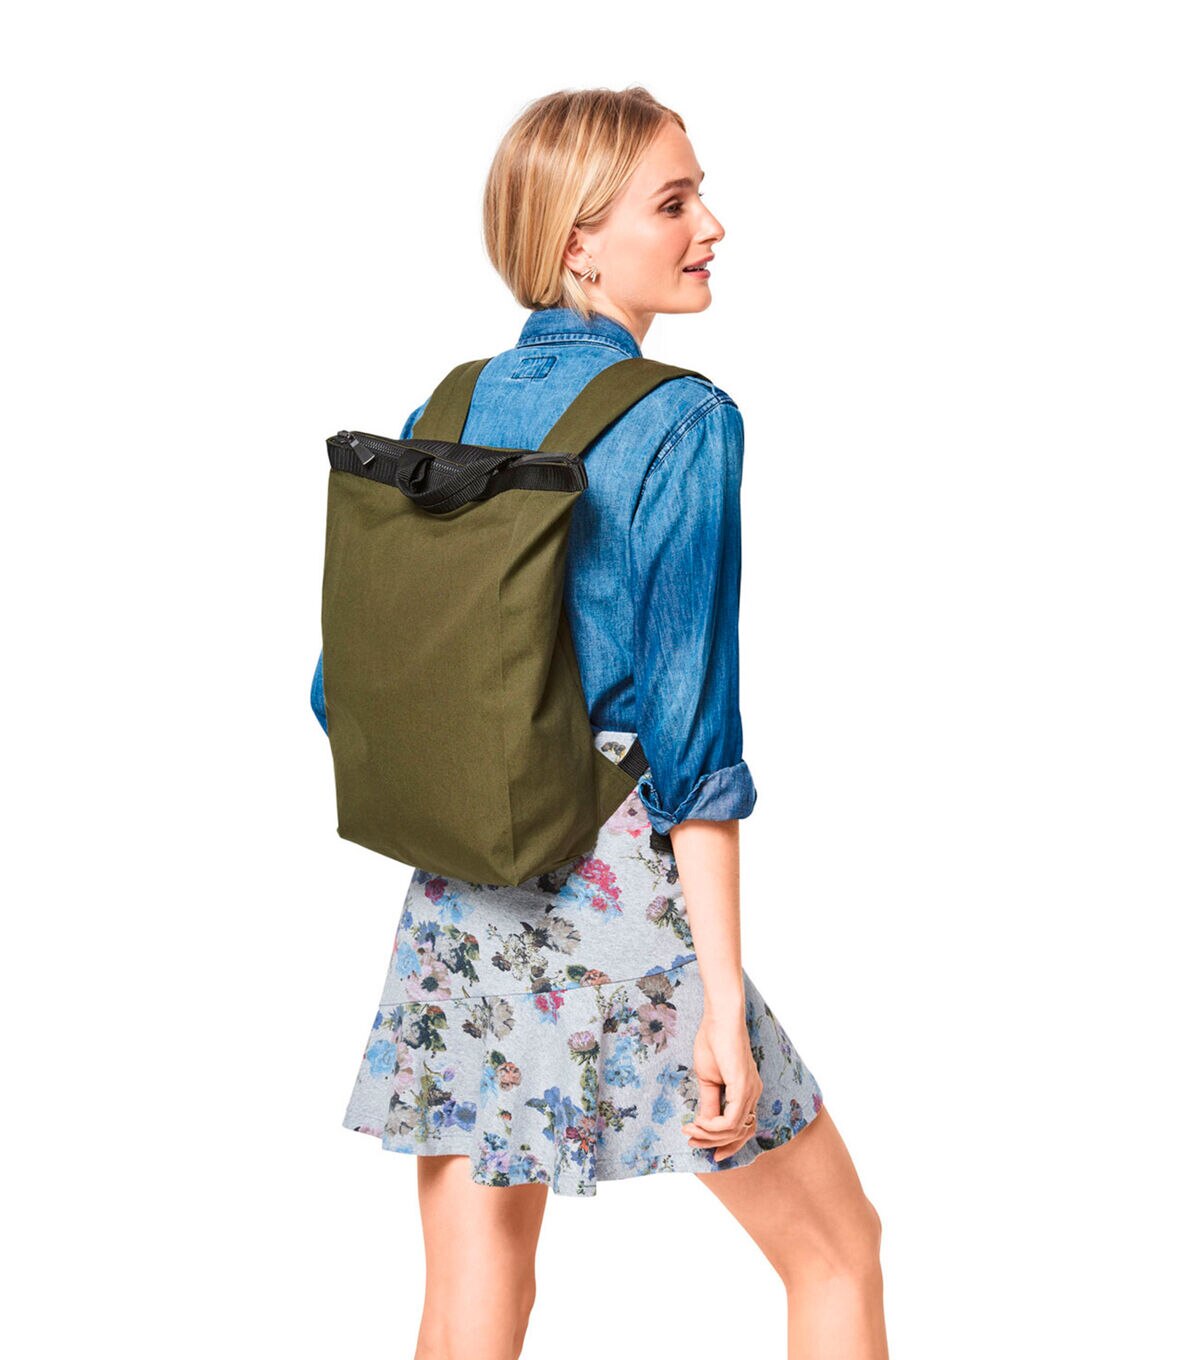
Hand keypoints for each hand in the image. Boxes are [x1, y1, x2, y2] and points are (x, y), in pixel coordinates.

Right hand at [682, 1004, 763, 1161]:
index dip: (725, 1143)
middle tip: (691, 1141)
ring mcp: (751, 1091)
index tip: (700, 1144)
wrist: (720, 1019)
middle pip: (740, 1134)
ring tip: (689, 1129)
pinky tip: (699, 1122)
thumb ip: (710, 1102)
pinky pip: (731, 1120)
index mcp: (748, 1091)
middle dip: (714, 1143)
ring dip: (709, 1135)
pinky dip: (713, 1126)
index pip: (743, 1128)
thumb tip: (704, 1125)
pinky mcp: (744, 1086)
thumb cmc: (713, 1041)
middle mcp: (754, 1094)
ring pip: (734, 1130)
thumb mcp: (708, 1079)